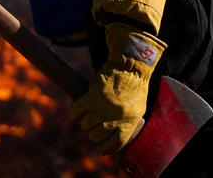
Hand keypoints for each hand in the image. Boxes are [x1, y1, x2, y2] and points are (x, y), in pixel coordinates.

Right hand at [69, 23, 165, 153]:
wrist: (132, 65)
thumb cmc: (135, 87)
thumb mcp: (137, 109)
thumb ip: (126, 125)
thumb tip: (113, 141)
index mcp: (130, 122)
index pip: (114, 144)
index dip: (104, 148)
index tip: (99, 146)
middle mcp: (117, 117)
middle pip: (96, 135)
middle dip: (92, 132)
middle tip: (93, 125)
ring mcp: (104, 107)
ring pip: (85, 124)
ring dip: (84, 121)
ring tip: (88, 115)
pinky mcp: (94, 96)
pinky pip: (77, 111)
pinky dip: (75, 113)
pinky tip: (77, 112)